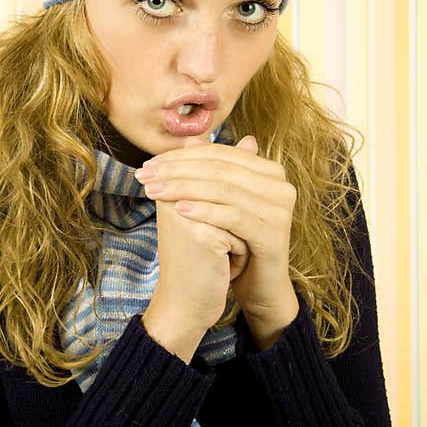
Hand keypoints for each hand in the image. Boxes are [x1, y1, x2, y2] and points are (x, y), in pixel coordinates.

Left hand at [136, 134, 298, 339]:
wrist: (258, 287)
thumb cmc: (236, 243)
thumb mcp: (220, 204)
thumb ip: (210, 172)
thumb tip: (190, 140)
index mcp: (269, 172)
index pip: (219, 154)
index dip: (181, 157)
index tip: (149, 164)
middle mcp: (280, 185)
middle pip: (220, 168)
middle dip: (177, 171)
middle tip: (145, 175)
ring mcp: (281, 209)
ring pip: (224, 189)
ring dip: (183, 188)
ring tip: (154, 191)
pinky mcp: (275, 234)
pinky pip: (233, 216)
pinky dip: (204, 210)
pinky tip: (178, 210)